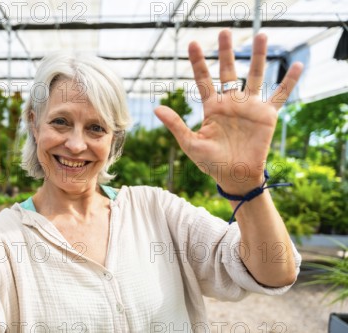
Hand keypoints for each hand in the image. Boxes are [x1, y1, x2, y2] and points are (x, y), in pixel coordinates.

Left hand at [155, 29, 302, 194]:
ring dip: (258, 57)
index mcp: (212, 108)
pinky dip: (290, 81)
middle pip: (229, 71)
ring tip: (261, 35)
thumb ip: (176, 124)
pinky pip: (280, 95)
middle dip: (226, 52)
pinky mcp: (266, 116)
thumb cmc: (210, 163)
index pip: (203, 80)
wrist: (234, 177)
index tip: (191, 43)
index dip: (197, 62)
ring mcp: (250, 107)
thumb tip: (156, 108)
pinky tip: (299, 65)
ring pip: (255, 76)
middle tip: (224, 32)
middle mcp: (231, 103)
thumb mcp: (190, 144)